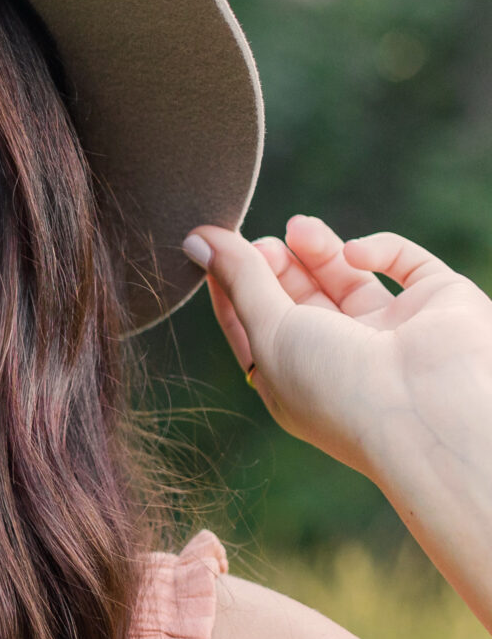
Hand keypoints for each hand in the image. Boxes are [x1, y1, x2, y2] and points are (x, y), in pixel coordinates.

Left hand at [185, 215, 491, 483]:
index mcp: (298, 383)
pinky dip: (378, 249)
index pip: (255, 328)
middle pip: (299, 300)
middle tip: (263, 242)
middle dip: (275, 266)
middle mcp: (347, 360)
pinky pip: (406, 264)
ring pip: (347, 278)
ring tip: (298, 229)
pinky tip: (355, 254)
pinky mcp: (440, 304)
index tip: (211, 248)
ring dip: (318, 249)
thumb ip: (239, 280)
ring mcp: (395, 333)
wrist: (434, 410)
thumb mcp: (270, 332)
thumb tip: (198, 240)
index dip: (232, 288)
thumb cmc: (338, 388)